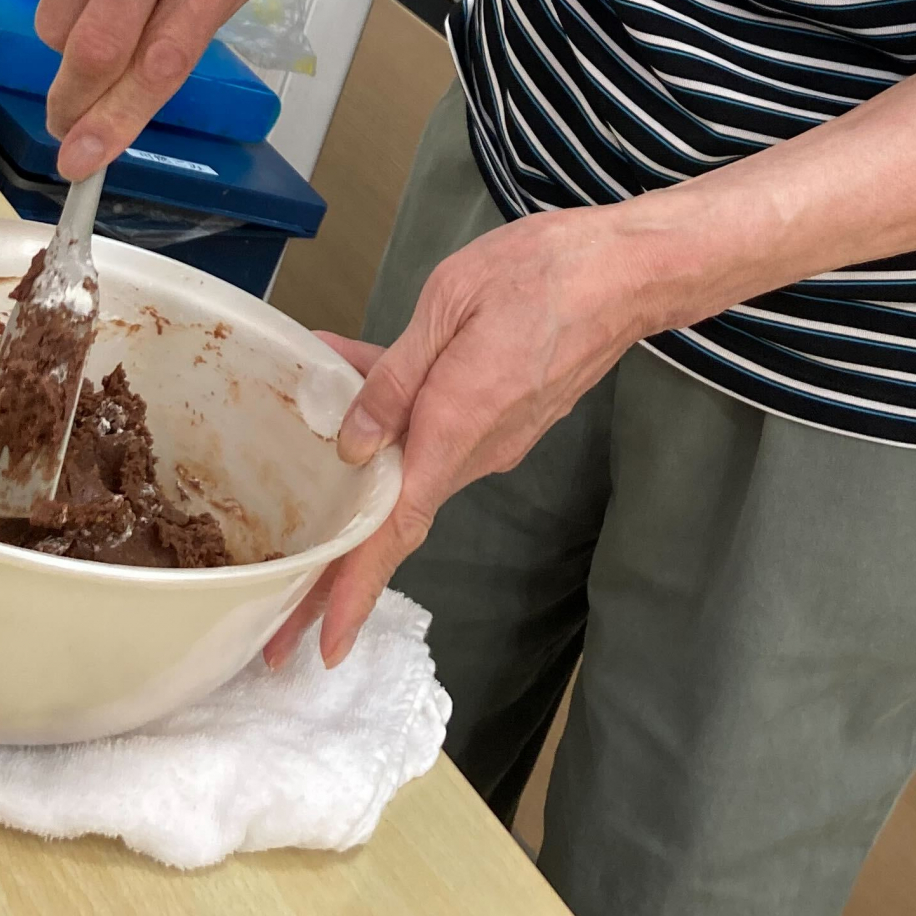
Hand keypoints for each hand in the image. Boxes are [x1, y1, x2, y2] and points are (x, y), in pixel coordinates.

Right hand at [34, 0, 301, 176]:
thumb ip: (203, 13)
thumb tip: (141, 80)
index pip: (161, 62)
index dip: (116, 121)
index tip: (83, 158)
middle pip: (96, 47)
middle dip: (72, 101)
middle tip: (63, 122)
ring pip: (63, 14)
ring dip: (73, 37)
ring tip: (107, 2)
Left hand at [262, 206, 659, 670]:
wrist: (629, 269)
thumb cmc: (543, 272)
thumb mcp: (448, 303)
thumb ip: (395, 376)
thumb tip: (353, 444)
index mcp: (456, 425)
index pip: (397, 529)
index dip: (356, 591)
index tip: (327, 646)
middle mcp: (479, 449)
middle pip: (398, 516)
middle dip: (341, 565)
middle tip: (286, 612)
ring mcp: (499, 436)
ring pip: (415, 465)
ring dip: (364, 466)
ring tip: (306, 420)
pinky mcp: (511, 415)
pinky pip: (439, 432)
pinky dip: (397, 420)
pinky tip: (360, 374)